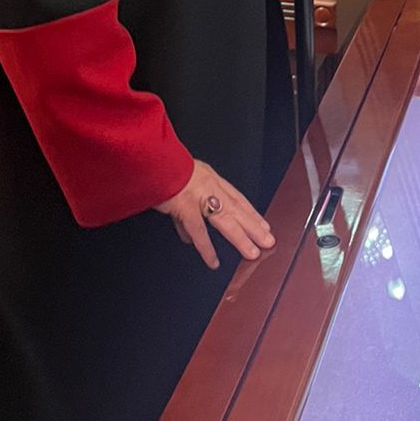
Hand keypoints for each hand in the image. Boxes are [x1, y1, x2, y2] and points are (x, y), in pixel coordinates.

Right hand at [156, 159, 274, 269]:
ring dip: (241, 237)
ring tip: (253, 252)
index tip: (262, 224)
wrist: (150, 158)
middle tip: (268, 240)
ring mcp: (199, 196)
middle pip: (237, 209)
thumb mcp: (179, 182)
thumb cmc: (162, 167)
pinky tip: (213, 261)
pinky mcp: (186, 206)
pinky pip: (199, 231)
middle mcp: (209, 185)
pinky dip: (207, 248)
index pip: (236, 197)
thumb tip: (189, 236)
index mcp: (209, 177)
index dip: (250, 212)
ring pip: (226, 220)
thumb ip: (186, 213)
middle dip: (254, 226)